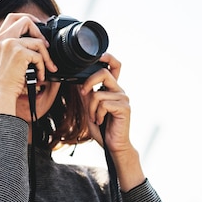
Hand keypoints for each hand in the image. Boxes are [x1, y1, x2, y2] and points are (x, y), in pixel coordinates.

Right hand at [0, 13, 57, 114]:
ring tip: (44, 69)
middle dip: (39, 31)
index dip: (28, 18)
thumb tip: (37, 41)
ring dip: (46, 57)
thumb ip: (16, 47)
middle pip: (25, 20)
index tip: (38, 25)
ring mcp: (10, 44)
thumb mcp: (6, 59)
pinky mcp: (19, 53)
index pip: (13, 17)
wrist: (0, 94)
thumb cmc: (5, 81)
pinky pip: (39, 56)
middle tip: (46, 45)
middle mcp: (2, 38)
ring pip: (38, 42)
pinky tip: (39, 76)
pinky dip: (43, 67)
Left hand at [78, 53, 144, 190]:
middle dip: (89, 82)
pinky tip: (101, 121)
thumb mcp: (90, 109)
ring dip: (91, 108)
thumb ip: (86, 95)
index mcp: (112, 89)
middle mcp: (120, 91)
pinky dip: (97, 114)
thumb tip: (77, 81)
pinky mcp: (124, 108)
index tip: (99, 55)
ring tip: (95, 118)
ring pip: (98, 93)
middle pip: (103, 73)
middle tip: (83, 93)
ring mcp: (123, 98)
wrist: (113, 146)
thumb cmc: (102, 128)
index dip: (108, 57)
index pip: (114, 67)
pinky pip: (103, 103)